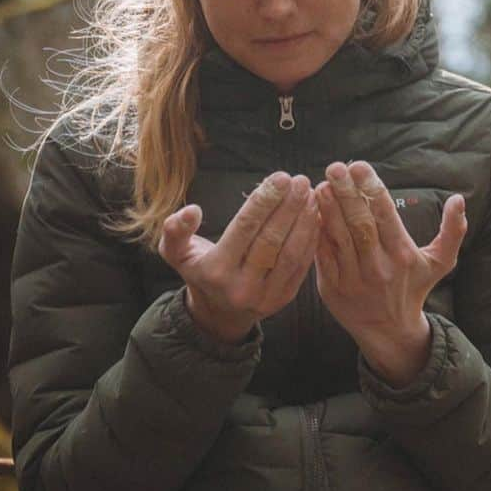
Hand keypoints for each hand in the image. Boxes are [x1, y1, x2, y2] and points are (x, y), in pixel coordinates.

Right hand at [159, 172, 318, 342]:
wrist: (218, 313)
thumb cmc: (199, 270)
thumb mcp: (176, 253)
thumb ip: (175, 230)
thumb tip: (191, 210)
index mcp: (215, 271)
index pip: (244, 229)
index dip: (264, 201)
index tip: (280, 177)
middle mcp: (241, 286)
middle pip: (270, 240)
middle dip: (288, 207)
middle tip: (300, 180)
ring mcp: (265, 296)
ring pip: (290, 254)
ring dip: (304, 221)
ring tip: (310, 194)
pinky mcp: (284, 298)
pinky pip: (301, 265)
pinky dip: (310, 239)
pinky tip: (315, 215)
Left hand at [314, 161, 466, 385]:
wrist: (389, 330)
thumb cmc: (414, 288)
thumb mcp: (440, 262)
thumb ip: (453, 231)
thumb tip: (458, 199)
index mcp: (403, 255)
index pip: (385, 215)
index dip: (371, 189)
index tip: (360, 166)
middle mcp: (378, 267)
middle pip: (360, 223)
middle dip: (347, 193)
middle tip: (335, 168)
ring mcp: (353, 278)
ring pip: (339, 237)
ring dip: (328, 209)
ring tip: (320, 184)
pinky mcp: (332, 286)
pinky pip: (322, 255)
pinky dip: (316, 231)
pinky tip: (310, 210)